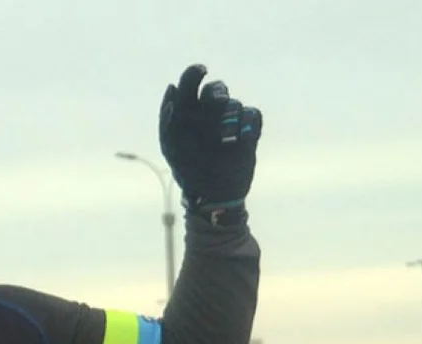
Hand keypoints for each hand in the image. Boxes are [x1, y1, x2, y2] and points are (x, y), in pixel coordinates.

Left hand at [158, 64, 261, 214]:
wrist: (213, 194)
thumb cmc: (188, 170)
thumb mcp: (172, 146)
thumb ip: (168, 118)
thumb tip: (171, 88)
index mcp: (189, 113)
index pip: (191, 82)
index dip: (195, 73)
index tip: (201, 70)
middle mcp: (211, 114)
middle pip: (216, 89)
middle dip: (216, 94)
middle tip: (216, 104)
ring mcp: (231, 122)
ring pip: (234, 103)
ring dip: (230, 118)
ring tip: (223, 139)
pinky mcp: (250, 131)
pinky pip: (253, 114)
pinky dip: (248, 125)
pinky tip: (240, 140)